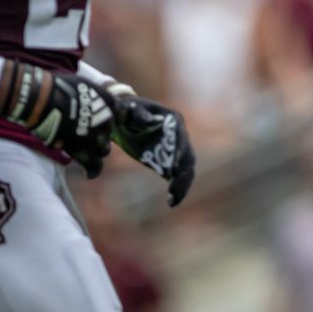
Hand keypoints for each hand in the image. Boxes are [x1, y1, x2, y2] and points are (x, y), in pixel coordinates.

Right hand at [0, 60, 114, 178]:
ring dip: (96, 150)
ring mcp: (97, 137)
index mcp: (110, 101)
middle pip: (109, 133)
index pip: (125, 113)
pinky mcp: (83, 151)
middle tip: (85, 135)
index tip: (109, 122)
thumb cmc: (57, 89)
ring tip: (85, 151)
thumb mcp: (83, 87)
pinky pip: (95, 166)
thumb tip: (87, 105)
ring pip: (104, 150)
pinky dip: (93, 171)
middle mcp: (108, 120)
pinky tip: (89, 174)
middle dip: (99, 134)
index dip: (117, 119)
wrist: (44, 100)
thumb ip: (91, 99)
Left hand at [98, 83, 195, 204]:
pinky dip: (178, 189)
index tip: (174, 167)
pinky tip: (172, 202)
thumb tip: (148, 120)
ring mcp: (176, 149)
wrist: (124, 118)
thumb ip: (138, 113)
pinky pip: (178, 176)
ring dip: (183, 184)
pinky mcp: (169, 161)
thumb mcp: (130, 109)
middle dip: (182, 173)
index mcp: (173, 120)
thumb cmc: (127, 110)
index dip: (179, 151)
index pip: (181, 137)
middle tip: (173, 188)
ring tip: (173, 200)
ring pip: (186, 169)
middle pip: (188, 156)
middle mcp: (179, 135)